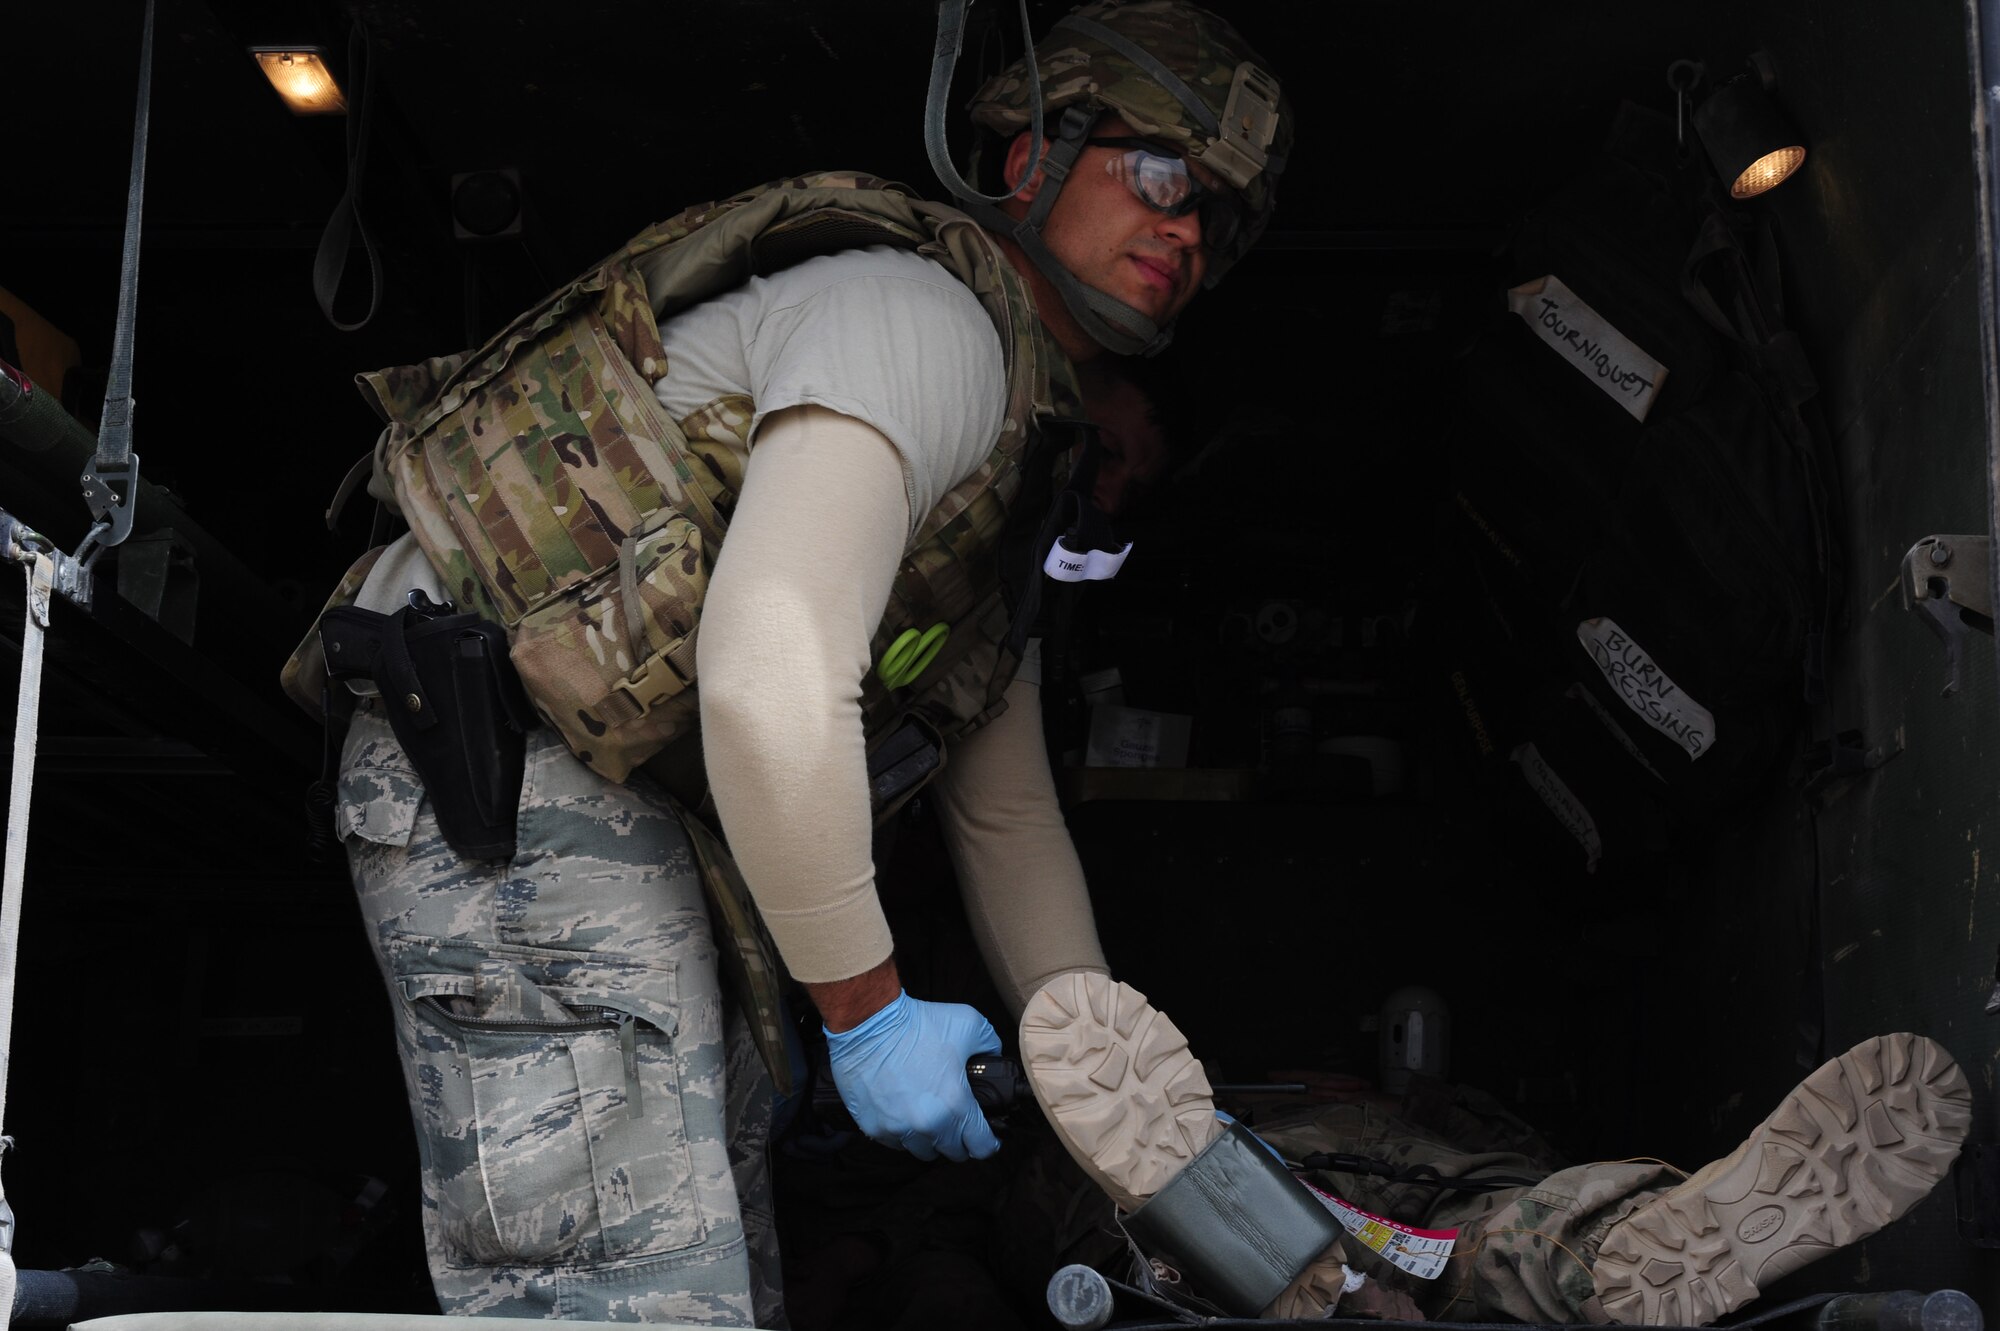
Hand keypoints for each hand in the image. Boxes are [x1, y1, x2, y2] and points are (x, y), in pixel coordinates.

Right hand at [824, 989, 1002, 1160]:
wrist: (867, 1023)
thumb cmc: (916, 1024)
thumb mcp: (969, 1024)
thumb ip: (990, 1046)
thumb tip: (994, 1059)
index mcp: (955, 1104)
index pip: (981, 1146)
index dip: (988, 1143)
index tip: (987, 1138)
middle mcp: (928, 1124)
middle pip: (953, 1153)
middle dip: (959, 1140)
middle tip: (957, 1123)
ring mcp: (898, 1129)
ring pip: (923, 1151)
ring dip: (930, 1139)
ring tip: (930, 1119)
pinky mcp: (874, 1128)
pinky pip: (896, 1144)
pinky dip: (903, 1134)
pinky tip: (905, 1115)